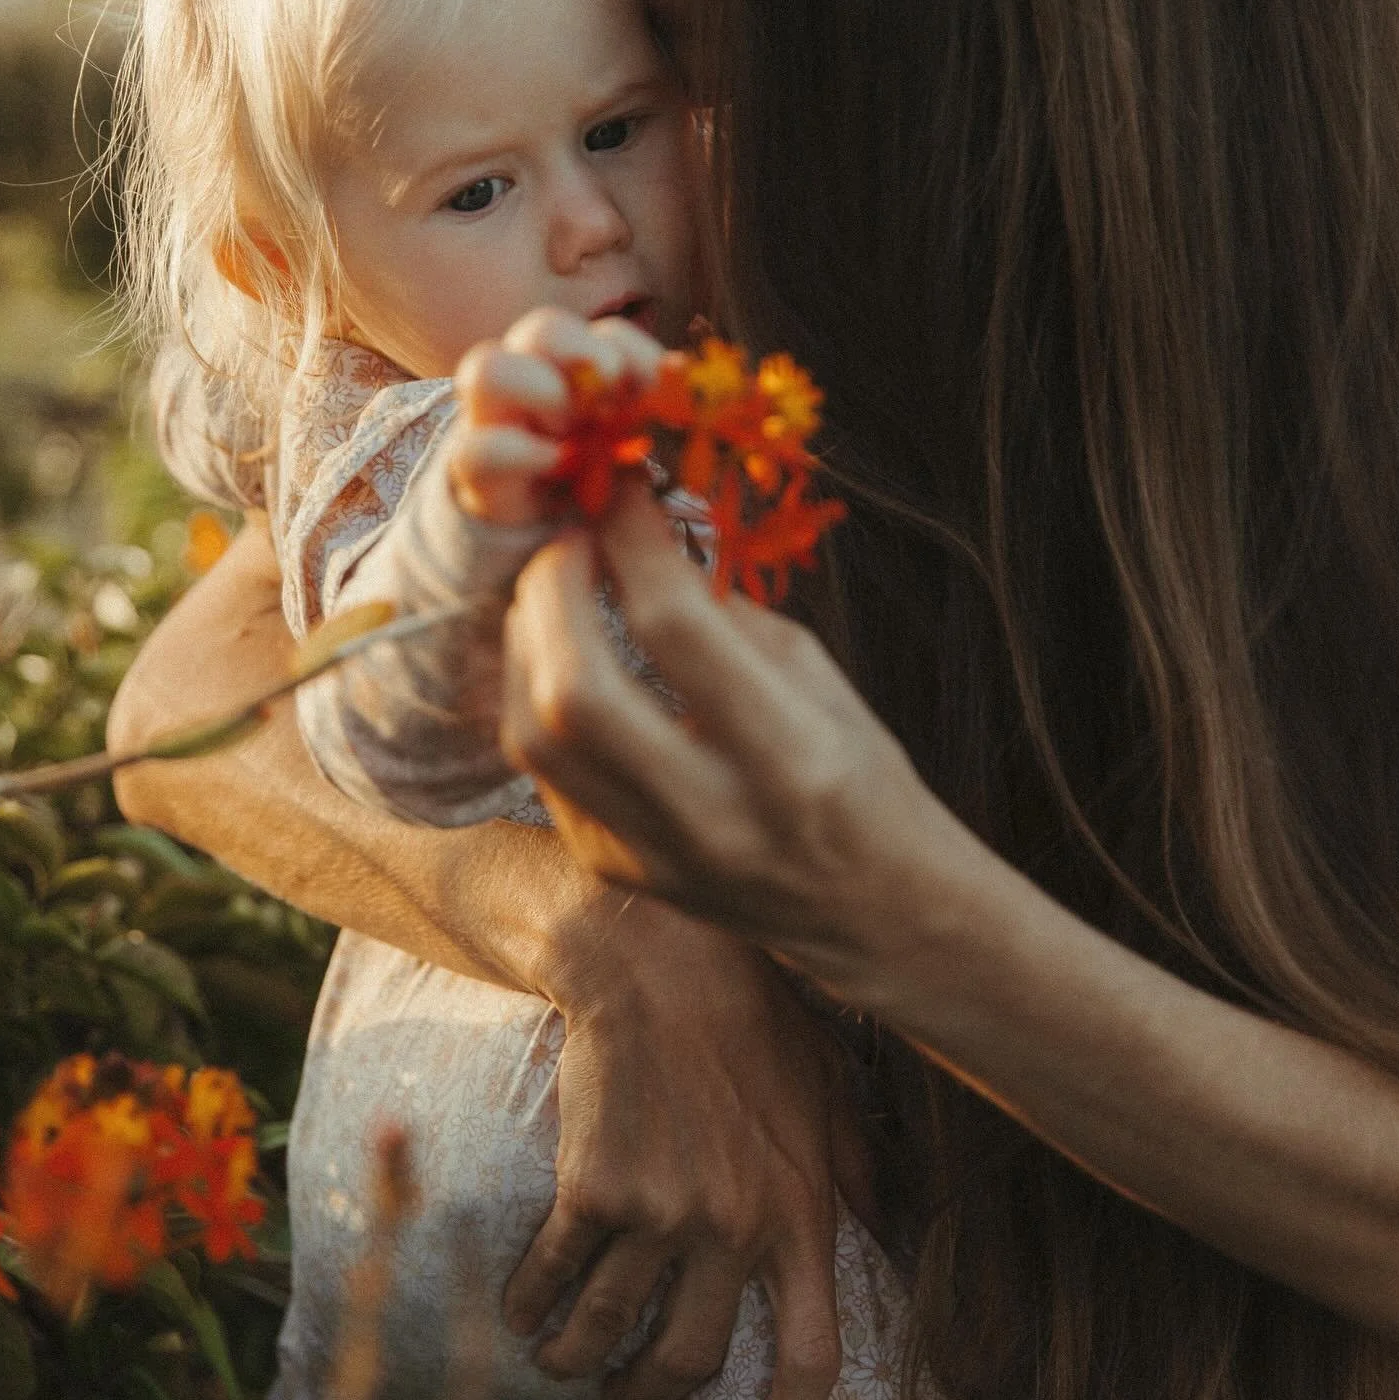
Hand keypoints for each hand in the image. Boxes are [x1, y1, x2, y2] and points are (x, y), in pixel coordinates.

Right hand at [448, 307, 665, 525]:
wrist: (550, 546)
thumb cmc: (600, 482)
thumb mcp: (635, 448)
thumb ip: (651, 415)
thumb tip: (679, 375)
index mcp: (580, 372)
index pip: (604, 332)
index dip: (633, 348)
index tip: (661, 384)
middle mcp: (531, 381)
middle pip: (541, 329)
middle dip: (582, 353)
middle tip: (613, 398)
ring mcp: (493, 422)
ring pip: (487, 369)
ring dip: (539, 392)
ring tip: (572, 433)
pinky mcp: (473, 471)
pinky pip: (475, 447)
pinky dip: (520, 454)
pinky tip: (557, 468)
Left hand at [499, 484, 956, 1000]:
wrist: (869, 908)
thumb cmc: (857, 775)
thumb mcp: (815, 677)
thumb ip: (720, 612)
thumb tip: (638, 534)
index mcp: (788, 757)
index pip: (676, 627)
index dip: (632, 541)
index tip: (620, 491)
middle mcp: (711, 815)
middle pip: (578, 689)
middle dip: (555, 590)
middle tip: (569, 539)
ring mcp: (650, 853)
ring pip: (536, 734)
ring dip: (528, 643)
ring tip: (556, 593)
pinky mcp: (609, 868)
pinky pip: (544, 770)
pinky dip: (539, 696)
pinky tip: (562, 658)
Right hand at [504, 892, 867, 1399]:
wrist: (661, 966)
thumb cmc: (754, 1019)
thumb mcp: (827, 1091)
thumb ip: (858, 1169)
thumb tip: (890, 1227)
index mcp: (800, 1212)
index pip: (811, 1351)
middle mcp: (732, 1227)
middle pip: (689, 1359)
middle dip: (649, 1393)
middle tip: (628, 1393)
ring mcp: (660, 1211)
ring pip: (607, 1329)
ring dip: (578, 1358)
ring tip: (561, 1358)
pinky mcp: (593, 1188)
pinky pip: (555, 1275)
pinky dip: (532, 1304)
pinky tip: (522, 1311)